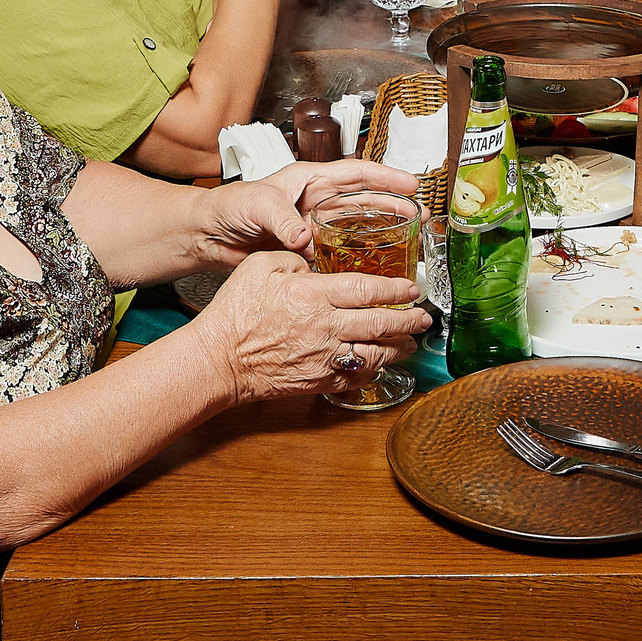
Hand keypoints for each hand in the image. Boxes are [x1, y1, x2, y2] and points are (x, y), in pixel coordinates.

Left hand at [191, 159, 425, 265]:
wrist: (207, 236)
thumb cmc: (227, 207)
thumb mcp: (256, 204)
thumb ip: (281, 218)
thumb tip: (303, 238)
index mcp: (309, 181)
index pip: (355, 174)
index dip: (386, 177)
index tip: (412, 185)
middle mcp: (316, 202)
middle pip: (364, 201)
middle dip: (394, 206)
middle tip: (421, 216)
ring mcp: (313, 227)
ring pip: (357, 228)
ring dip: (383, 232)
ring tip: (409, 240)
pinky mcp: (306, 252)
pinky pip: (339, 254)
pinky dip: (358, 260)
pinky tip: (375, 268)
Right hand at [191, 248, 428, 403]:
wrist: (217, 360)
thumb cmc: (234, 312)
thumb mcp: (261, 266)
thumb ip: (295, 259)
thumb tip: (315, 262)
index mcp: (312, 294)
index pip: (367, 288)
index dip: (395, 288)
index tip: (411, 287)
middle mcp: (324, 327)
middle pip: (379, 322)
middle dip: (408, 319)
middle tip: (423, 316)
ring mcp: (323, 357)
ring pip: (374, 353)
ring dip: (398, 347)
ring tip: (411, 340)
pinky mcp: (317, 382)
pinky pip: (355, 378)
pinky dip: (373, 370)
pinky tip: (380, 363)